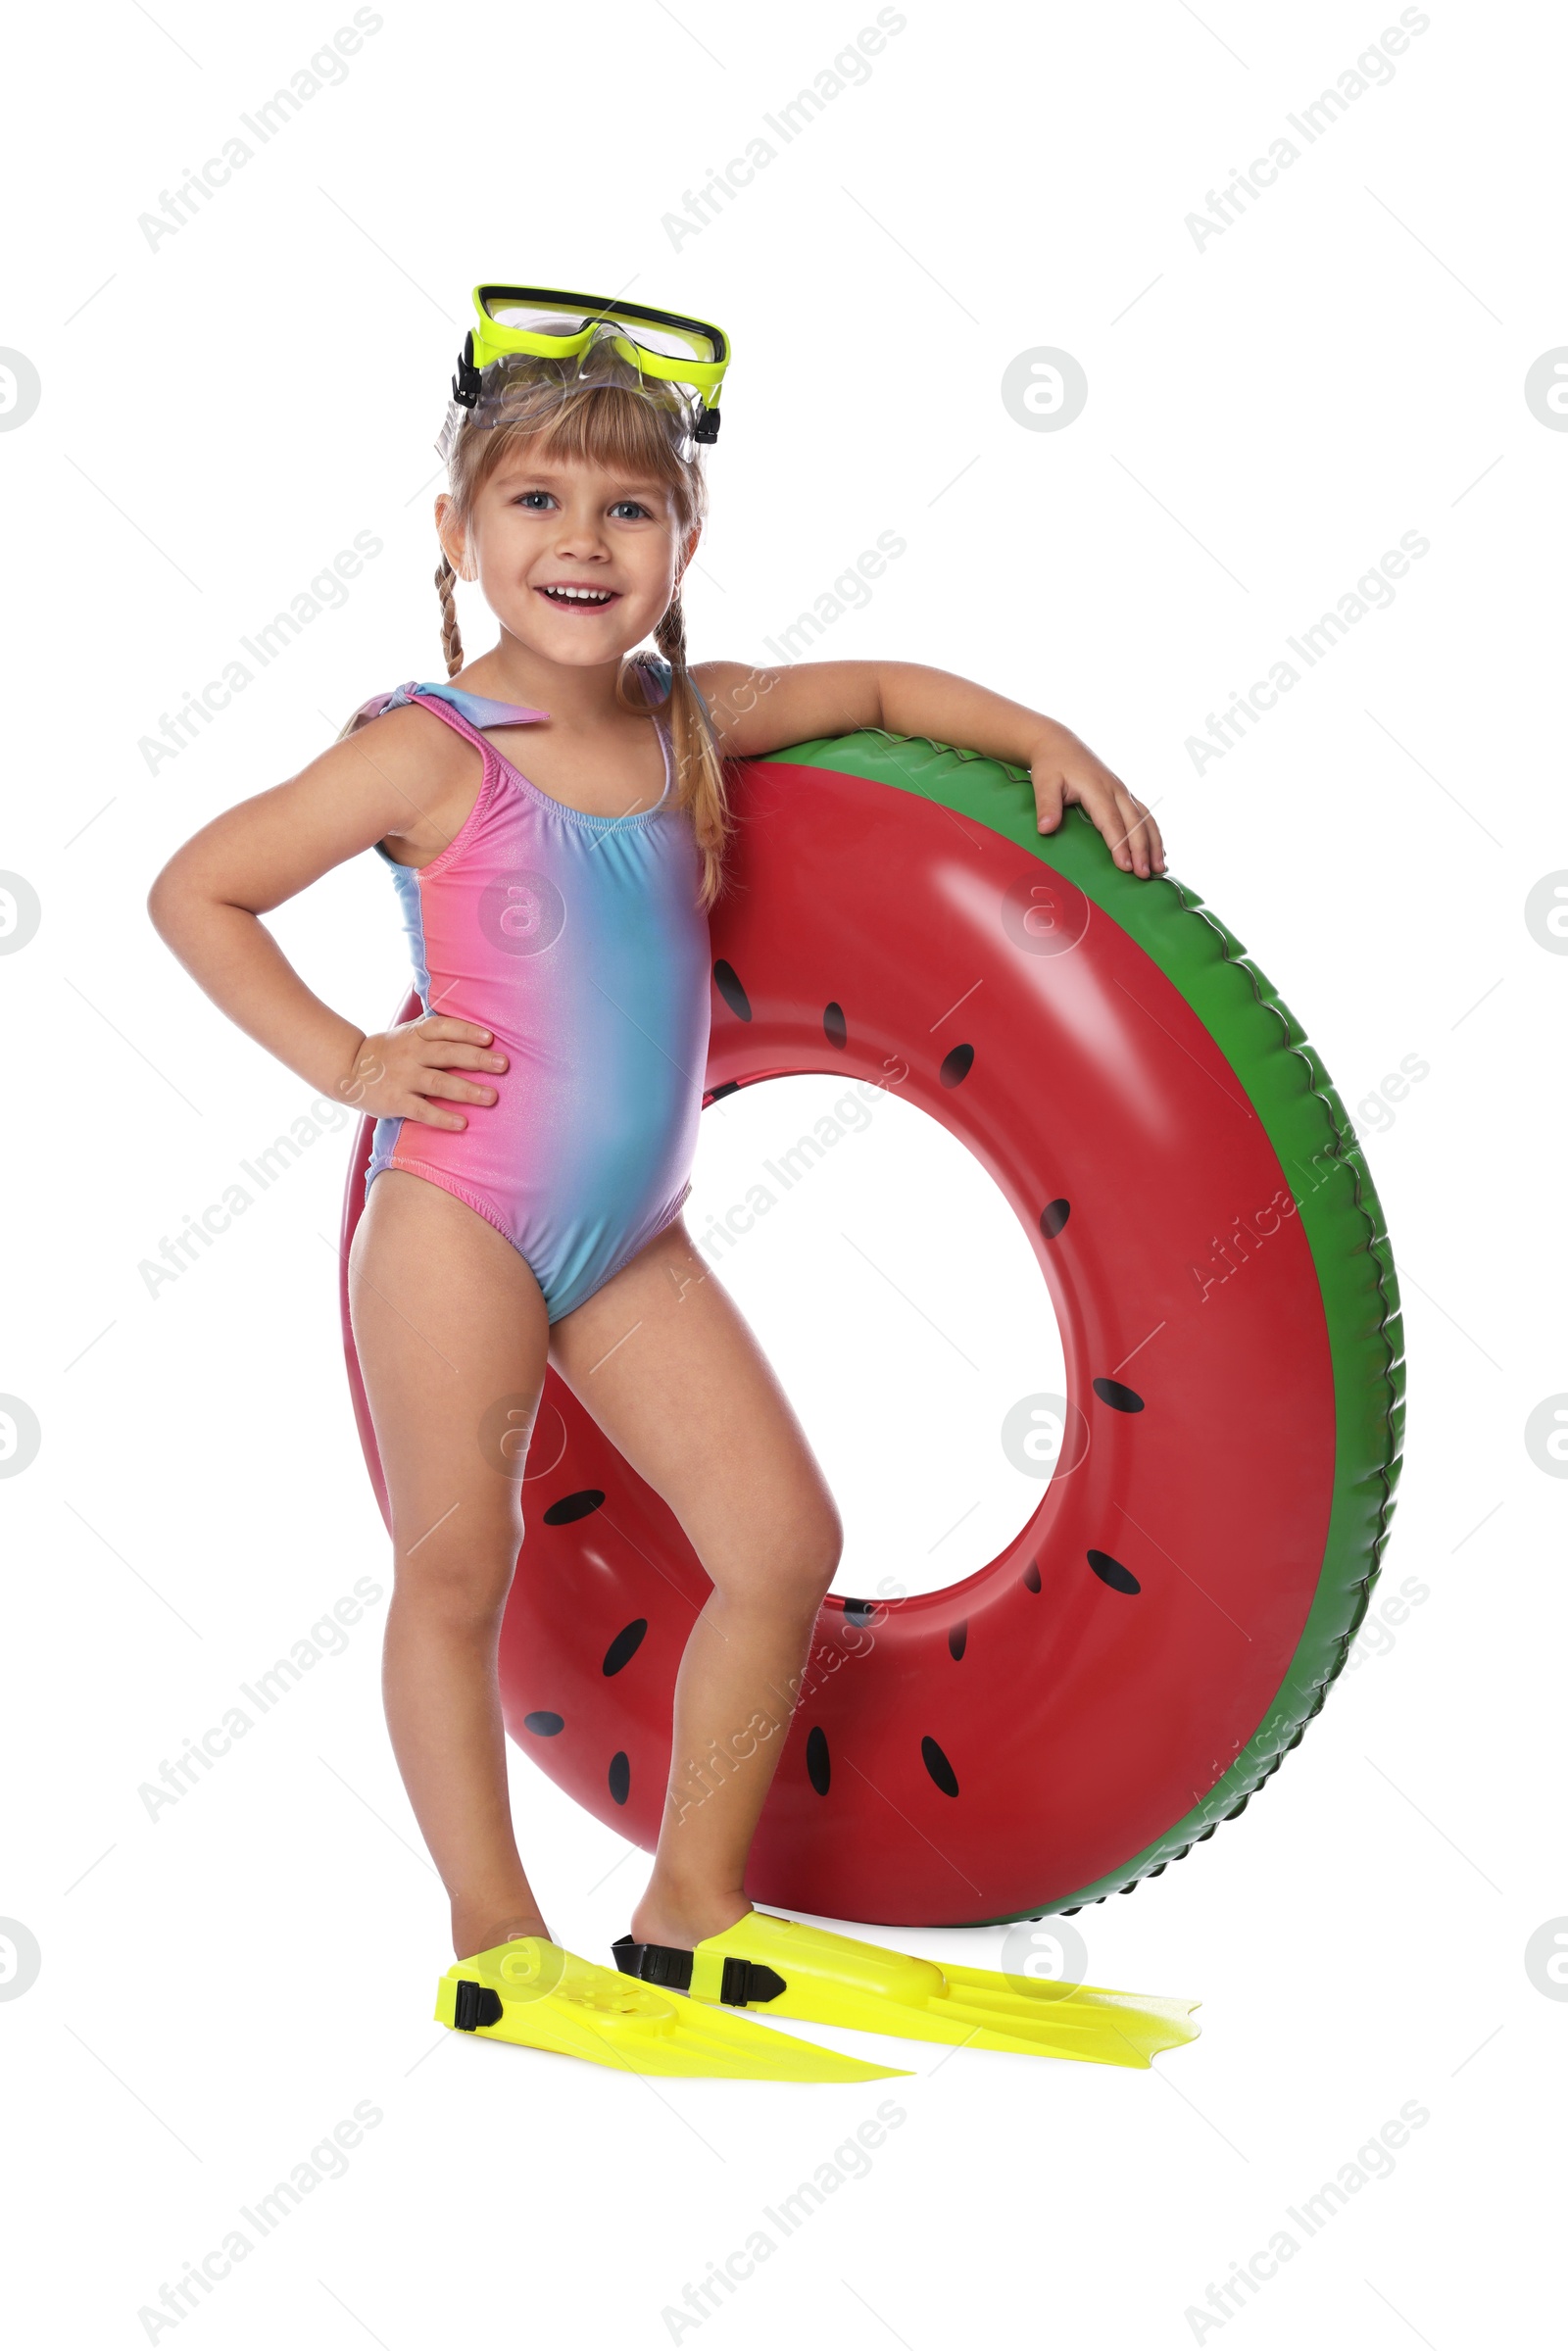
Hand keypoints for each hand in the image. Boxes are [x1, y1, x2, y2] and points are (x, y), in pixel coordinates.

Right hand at [336, 1015, 506, 1129]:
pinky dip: (442, 1117)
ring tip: (491, 1097)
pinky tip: (462, 1123)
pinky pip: (421, 1110)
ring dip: (466, 1090)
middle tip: (503, 1065)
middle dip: (476, 1059)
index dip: (466, 1031)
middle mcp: (411, 1053)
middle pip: (446, 1054)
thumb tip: (472, 1015)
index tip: (489, 1038)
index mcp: (416, 1034)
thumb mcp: (409, 1033)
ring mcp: (403, 1078)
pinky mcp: (395, 1101)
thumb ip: (436, 1028)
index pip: (443, 1028)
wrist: (349, 1070)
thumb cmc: (391, 1051)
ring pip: (438, 1082)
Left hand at [1030, 728, 1165, 877]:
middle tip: (1144, 875)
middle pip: (1134, 823)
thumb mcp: (1044, 782)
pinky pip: (1145, 815)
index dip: (1120, 844)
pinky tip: (1159, 852)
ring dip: (1154, 844)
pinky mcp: (1125, 795)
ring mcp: (1123, 792)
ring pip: (1145, 820)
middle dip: (1141, 850)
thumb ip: (1047, 805)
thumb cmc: (1052, 765)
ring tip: (1160, 868)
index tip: (1125, 866)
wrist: (1061, 744)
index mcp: (1097, 789)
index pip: (1111, 821)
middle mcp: (1116, 790)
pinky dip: (1153, 834)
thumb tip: (1046, 828)